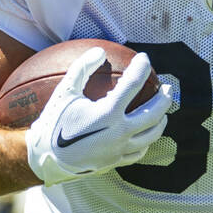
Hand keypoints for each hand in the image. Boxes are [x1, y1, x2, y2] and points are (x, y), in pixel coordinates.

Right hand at [26, 46, 170, 186]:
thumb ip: (82, 68)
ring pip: (152, 134)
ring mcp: (120, 149)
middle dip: (164, 97)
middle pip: (154, 112)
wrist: (45, 157)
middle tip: (166, 87)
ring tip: (163, 111)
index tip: (144, 59)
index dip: (142, 68)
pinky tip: (145, 134)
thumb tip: (100, 51)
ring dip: (161, 120)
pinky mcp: (116, 162)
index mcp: (107, 113)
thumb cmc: (53, 122)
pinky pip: (140, 151)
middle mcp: (119, 132)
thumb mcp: (64, 91)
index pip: (133, 84)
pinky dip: (147, 140)